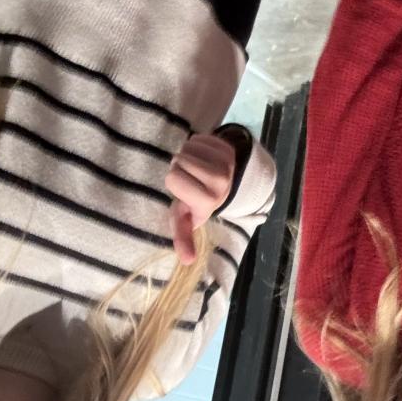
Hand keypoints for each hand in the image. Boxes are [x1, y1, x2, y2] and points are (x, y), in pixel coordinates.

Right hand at [166, 134, 235, 263]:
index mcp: (208, 200)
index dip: (174, 182)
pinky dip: (196, 145)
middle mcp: (220, 181)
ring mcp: (227, 163)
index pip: (173, 179)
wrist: (227, 179)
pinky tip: (203, 156)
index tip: (183, 189)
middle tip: (189, 176)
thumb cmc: (199, 199)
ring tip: (195, 166)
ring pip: (188, 148)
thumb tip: (187, 261)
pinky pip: (199, 138)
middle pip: (179, 161)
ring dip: (187, 155)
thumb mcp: (188, 218)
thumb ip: (183, 237)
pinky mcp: (228, 147)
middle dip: (179, 167)